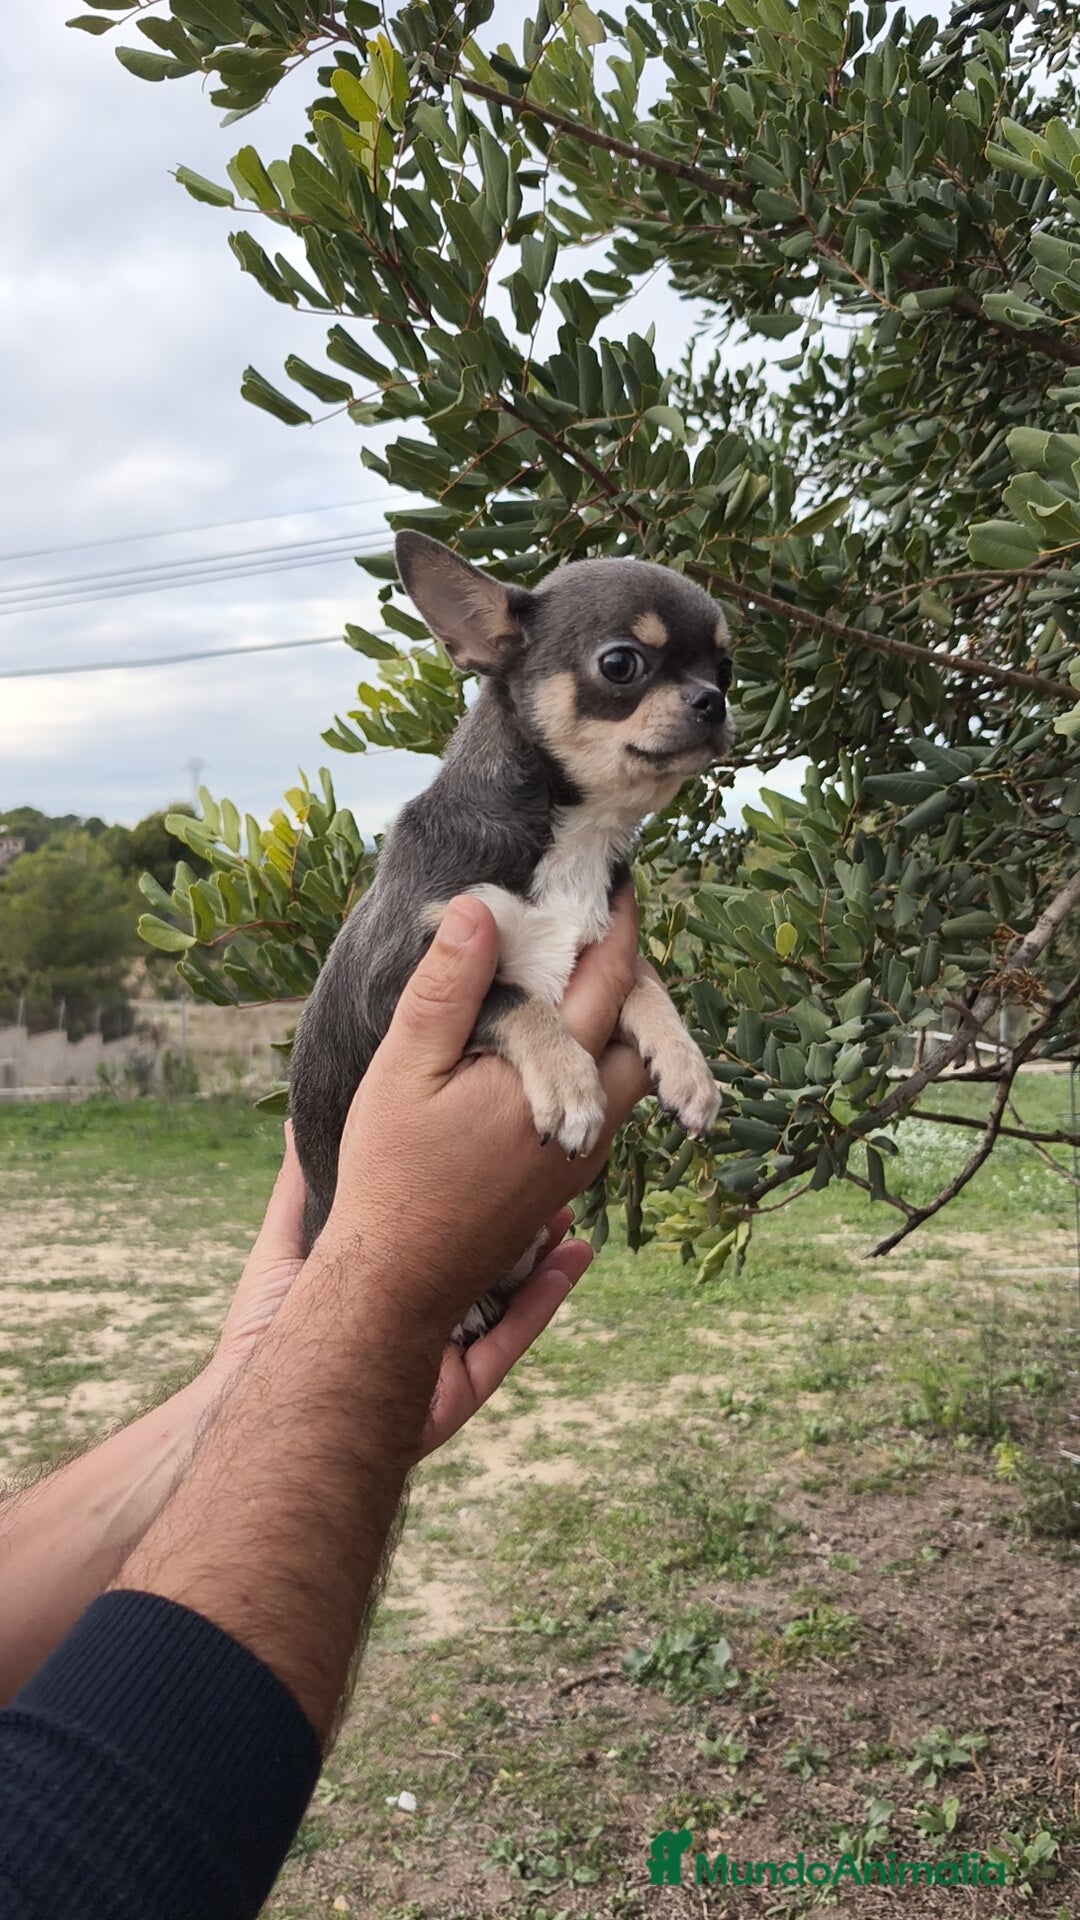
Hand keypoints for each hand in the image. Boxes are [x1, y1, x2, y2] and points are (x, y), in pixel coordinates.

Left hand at [208, 1143, 594, 1452]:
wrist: (273, 1409)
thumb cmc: (266, 1328)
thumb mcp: (283, 1243)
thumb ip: (295, 1189)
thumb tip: (294, 1122)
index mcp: (385, 1283)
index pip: (437, 1233)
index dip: (467, 1195)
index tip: (491, 1148)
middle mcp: (419, 1315)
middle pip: (480, 1261)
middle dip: (516, 1221)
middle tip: (546, 1174)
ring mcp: (446, 1352)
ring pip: (508, 1297)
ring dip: (544, 1257)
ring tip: (572, 1211)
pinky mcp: (463, 1388)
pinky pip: (514, 1341)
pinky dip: (546, 1302)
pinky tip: (573, 1263)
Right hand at [321, 887, 647, 1339]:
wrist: (396, 1282)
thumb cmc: (392, 1171)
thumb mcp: (406, 1066)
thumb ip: (449, 985)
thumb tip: (479, 905)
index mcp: (554, 1080)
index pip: (611, 983)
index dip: (618, 927)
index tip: (618, 883)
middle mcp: (590, 1122)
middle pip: (640, 1031)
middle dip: (631, 976)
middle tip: (612, 926)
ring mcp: (584, 1158)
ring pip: (628, 1075)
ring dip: (620, 1025)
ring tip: (592, 979)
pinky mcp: (567, 1183)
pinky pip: (607, 1110)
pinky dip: (599, 1066)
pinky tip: (565, 1052)